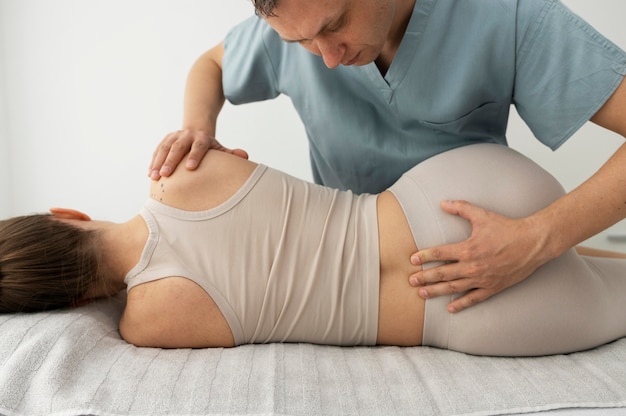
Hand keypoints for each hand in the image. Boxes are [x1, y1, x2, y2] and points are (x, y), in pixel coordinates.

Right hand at [148, 129, 247, 179]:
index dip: (195, 156)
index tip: (190, 168)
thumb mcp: (220, 149)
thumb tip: (245, 156)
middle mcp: (186, 135)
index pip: (199, 146)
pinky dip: (153, 161)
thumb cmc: (210, 147)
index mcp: (202, 138)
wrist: (195, 131)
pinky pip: (157, 150)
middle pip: (178, 147)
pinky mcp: (165, 140)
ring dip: (158, 162)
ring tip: (154, 177)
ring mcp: (174, 136)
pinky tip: (150, 174)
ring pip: (164, 148)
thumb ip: (230, 154)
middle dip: (171, 161)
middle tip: (166, 175)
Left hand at [408, 200, 548, 312]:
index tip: (412, 259)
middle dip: (425, 277)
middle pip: (443, 273)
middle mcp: (473, 266)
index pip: (440, 253)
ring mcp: (482, 278)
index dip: (425, 256)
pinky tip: (450, 308)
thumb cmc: (507, 228)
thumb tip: (443, 203)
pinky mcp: (493, 287)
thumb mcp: (482, 215)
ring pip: (454, 288)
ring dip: (436, 291)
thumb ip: (461, 209)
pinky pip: (474, 298)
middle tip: (411, 280)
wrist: (533, 243)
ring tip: (422, 294)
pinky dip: (461, 304)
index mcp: (468, 248)